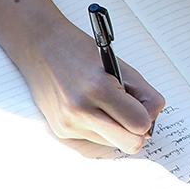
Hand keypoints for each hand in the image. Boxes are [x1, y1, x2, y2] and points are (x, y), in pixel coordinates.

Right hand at [15, 28, 165, 153]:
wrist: (39, 46)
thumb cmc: (79, 50)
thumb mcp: (120, 66)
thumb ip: (144, 95)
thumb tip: (150, 124)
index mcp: (98, 88)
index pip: (140, 124)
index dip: (146, 115)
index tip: (141, 105)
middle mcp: (80, 110)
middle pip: (130, 144)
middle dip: (134, 130)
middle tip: (128, 112)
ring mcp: (68, 123)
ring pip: (113, 143)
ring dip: (114, 127)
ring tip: (100, 102)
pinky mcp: (61, 130)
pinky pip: (94, 138)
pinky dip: (97, 125)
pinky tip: (85, 105)